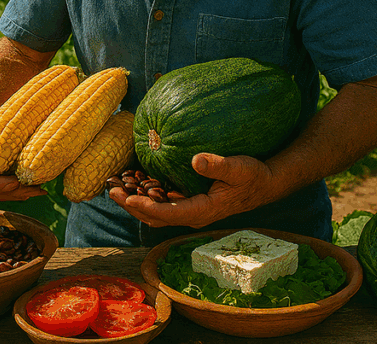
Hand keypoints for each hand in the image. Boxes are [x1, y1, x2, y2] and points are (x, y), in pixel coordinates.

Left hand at [109, 153, 274, 228]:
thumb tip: (196, 159)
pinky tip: (134, 181)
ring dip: (134, 201)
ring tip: (116, 186)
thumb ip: (217, 165)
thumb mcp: (238, 167)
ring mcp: (189, 210)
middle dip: (131, 205)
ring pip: (155, 211)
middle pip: (154, 216)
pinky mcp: (189, 201)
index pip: (167, 213)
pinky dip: (145, 195)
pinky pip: (161, 203)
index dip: (145, 206)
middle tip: (112, 190)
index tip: (128, 196)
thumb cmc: (252, 175)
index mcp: (202, 211)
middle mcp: (192, 214)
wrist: (264, 184)